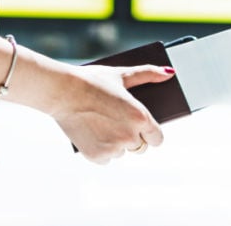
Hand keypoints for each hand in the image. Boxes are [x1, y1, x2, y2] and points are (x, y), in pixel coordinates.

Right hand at [49, 64, 171, 164]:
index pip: (158, 138)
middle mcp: (130, 136)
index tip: (141, 127)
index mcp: (140, 117)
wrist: (61, 90)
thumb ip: (147, 74)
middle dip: (129, 136)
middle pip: (140, 146)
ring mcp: (114, 148)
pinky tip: (90, 132)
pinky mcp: (98, 156)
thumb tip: (170, 72)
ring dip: (114, 143)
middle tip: (113, 119)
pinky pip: (106, 158)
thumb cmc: (91, 80)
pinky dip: (100, 149)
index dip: (149, 132)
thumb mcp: (120, 74)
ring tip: (98, 122)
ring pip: (121, 152)